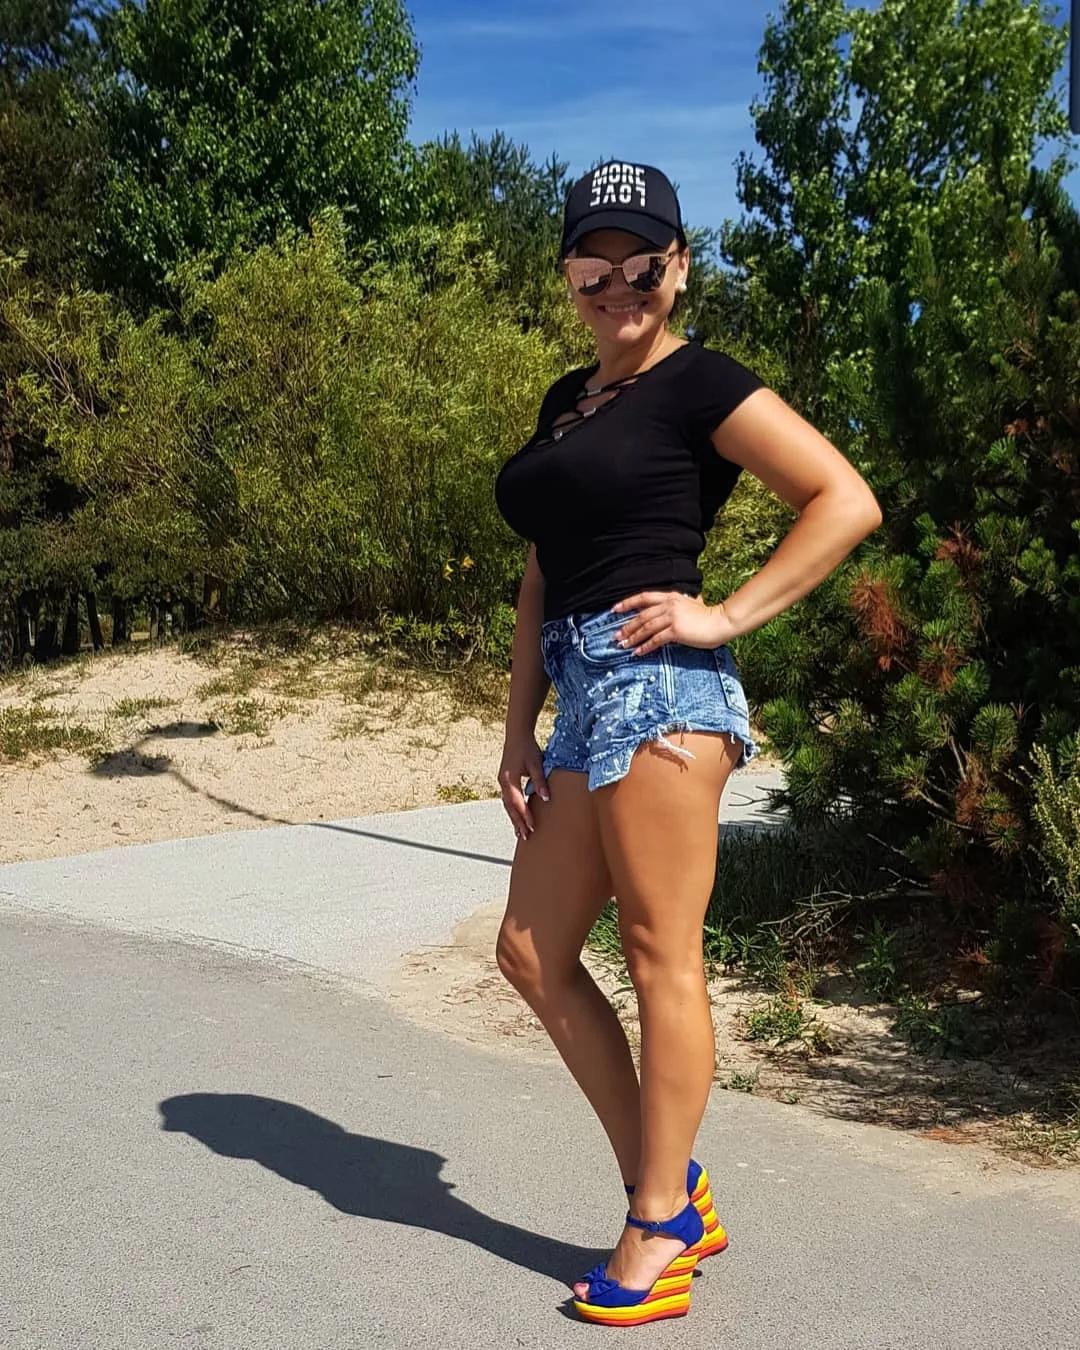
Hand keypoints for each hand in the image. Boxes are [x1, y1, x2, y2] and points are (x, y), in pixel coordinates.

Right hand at [498, 733, 548, 840]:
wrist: (517, 735)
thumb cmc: (527, 747)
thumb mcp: (536, 764)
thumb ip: (540, 781)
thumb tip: (546, 798)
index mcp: (509, 779)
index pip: (517, 802)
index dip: (525, 816)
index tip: (532, 827)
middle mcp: (503, 783)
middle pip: (510, 807)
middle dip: (518, 823)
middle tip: (526, 837)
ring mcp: (502, 782)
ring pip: (507, 805)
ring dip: (514, 819)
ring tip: (520, 833)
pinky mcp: (505, 781)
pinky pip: (508, 800)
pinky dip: (513, 810)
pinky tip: (518, 817)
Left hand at [610, 591, 735, 653]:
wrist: (721, 622)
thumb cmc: (707, 616)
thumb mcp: (690, 605)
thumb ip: (677, 606)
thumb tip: (666, 612)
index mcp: (671, 597)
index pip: (644, 597)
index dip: (627, 603)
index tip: (614, 609)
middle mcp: (669, 605)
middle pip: (641, 615)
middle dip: (627, 626)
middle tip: (616, 636)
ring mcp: (672, 617)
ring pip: (646, 627)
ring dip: (633, 637)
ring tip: (623, 645)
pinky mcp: (676, 630)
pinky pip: (656, 639)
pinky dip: (645, 646)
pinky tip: (637, 652)